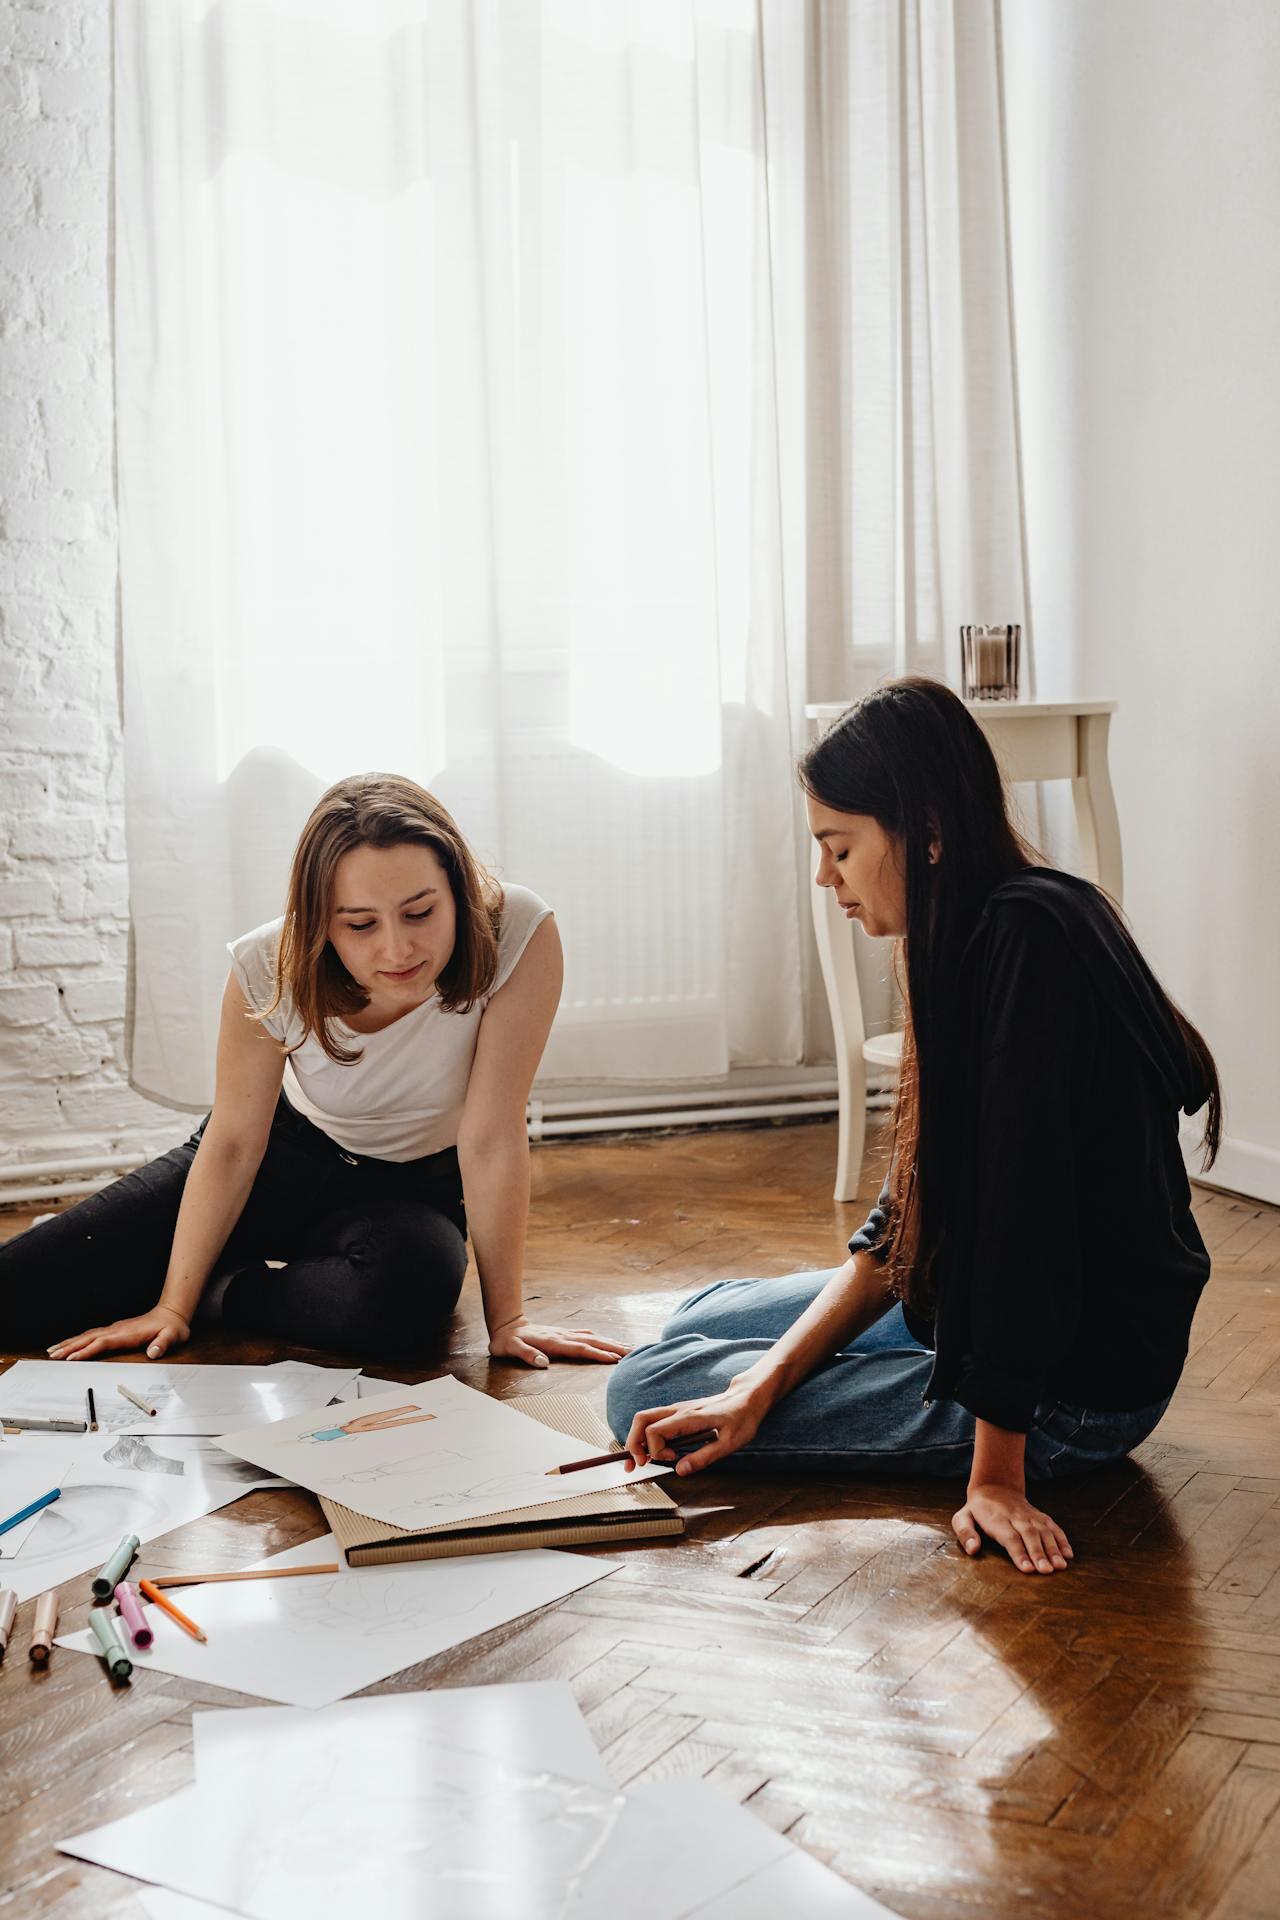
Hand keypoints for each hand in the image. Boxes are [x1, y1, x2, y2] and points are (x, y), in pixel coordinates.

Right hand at [47, 1305, 191, 1362]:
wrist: (172, 1314)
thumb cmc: (172, 1327)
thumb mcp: (173, 1336)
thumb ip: (163, 1343)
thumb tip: (153, 1352)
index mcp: (127, 1333)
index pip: (102, 1342)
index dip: (86, 1350)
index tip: (71, 1358)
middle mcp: (117, 1330)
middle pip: (88, 1338)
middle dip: (69, 1347)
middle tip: (52, 1355)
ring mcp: (115, 1329)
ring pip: (87, 1336)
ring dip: (70, 1343)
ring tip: (53, 1350)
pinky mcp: (115, 1331)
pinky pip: (92, 1336)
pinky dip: (79, 1340)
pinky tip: (71, 1345)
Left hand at [487, 1315, 629, 1368]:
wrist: (506, 1325)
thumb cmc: (508, 1341)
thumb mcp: (511, 1348)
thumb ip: (527, 1355)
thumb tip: (543, 1363)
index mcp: (554, 1343)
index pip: (581, 1349)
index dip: (599, 1354)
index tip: (616, 1359)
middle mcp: (563, 1336)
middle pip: (593, 1341)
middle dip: (613, 1347)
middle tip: (633, 1353)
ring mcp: (564, 1333)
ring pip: (592, 1337)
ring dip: (610, 1342)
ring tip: (627, 1347)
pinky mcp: (563, 1333)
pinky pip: (586, 1335)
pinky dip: (599, 1338)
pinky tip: (606, 1340)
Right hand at [623, 1372, 769, 1475]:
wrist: (747, 1399)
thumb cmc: (742, 1419)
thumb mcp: (729, 1444)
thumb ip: (703, 1457)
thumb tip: (679, 1471)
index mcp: (688, 1417)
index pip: (654, 1431)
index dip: (655, 1450)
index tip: (670, 1460)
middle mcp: (678, 1410)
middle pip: (641, 1420)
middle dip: (633, 1443)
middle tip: (636, 1465)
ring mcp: (677, 1410)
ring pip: (645, 1418)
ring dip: (636, 1439)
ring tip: (639, 1461)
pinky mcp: (679, 1413)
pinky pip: (655, 1421)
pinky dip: (646, 1435)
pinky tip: (653, 1451)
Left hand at [952, 1483, 1073, 1573]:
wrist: (995, 1486)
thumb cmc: (977, 1510)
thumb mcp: (962, 1517)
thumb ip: (965, 1532)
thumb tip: (973, 1549)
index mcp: (997, 1520)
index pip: (1010, 1538)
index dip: (1019, 1553)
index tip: (1027, 1569)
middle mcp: (1017, 1517)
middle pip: (1030, 1536)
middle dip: (1039, 1554)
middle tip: (1047, 1571)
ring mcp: (1031, 1516)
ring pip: (1044, 1532)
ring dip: (1054, 1549)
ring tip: (1060, 1566)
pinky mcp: (1041, 1517)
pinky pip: (1054, 1527)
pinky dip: (1062, 1540)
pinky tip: (1068, 1554)